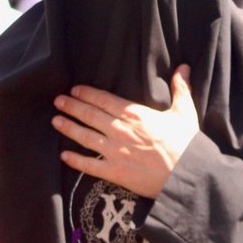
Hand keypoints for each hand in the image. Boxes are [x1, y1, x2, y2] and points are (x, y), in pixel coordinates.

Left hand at [52, 65, 198, 197]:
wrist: (187, 175)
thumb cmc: (187, 144)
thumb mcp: (185, 112)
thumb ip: (181, 88)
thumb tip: (184, 66)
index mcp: (134, 113)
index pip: (104, 99)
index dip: (87, 94)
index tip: (74, 89)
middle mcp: (120, 130)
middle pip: (90, 115)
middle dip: (72, 107)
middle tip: (57, 101)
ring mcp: (115, 152)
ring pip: (85, 137)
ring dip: (69, 128)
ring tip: (55, 121)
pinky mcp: (115, 172)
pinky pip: (90, 165)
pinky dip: (75, 160)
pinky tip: (64, 156)